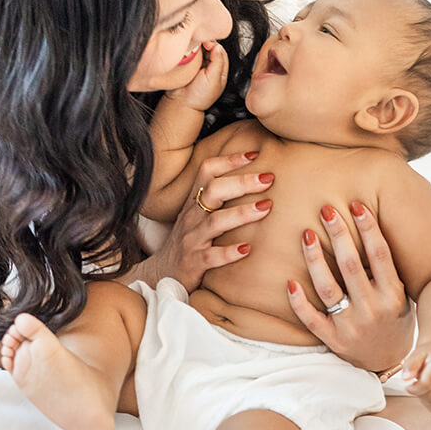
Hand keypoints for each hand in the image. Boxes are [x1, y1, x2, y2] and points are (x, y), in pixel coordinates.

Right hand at [148, 150, 273, 291]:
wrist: (162, 275)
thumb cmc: (189, 242)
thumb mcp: (197, 217)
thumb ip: (218, 199)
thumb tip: (253, 180)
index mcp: (193, 203)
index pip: (207, 171)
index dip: (229, 160)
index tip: (255, 154)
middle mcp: (191, 218)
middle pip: (212, 191)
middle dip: (242, 182)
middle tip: (268, 178)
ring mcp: (192, 240)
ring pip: (215, 222)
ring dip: (241, 213)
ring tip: (266, 208)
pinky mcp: (193, 264)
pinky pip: (211, 257)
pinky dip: (229, 252)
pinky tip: (247, 249)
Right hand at [165, 41, 228, 111]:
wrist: (181, 103)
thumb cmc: (198, 96)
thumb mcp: (213, 79)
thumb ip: (218, 62)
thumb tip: (218, 46)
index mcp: (220, 71)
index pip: (221, 53)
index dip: (215, 46)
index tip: (208, 43)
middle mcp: (210, 67)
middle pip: (211, 49)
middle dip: (206, 43)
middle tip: (200, 41)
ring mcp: (199, 66)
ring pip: (201, 50)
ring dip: (197, 46)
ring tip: (193, 45)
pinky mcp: (188, 65)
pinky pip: (190, 54)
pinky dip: (189, 49)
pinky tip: (187, 49)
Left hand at [286, 200, 414, 373]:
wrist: (387, 362)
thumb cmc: (392, 318)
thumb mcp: (400, 295)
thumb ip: (387, 269)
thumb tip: (371, 224)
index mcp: (393, 295)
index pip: (380, 255)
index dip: (368, 228)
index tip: (356, 205)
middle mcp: (373, 310)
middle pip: (351, 265)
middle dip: (339, 235)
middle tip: (326, 209)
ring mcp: (351, 326)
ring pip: (328, 288)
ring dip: (315, 260)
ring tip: (306, 234)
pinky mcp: (333, 340)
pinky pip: (311, 319)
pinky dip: (299, 302)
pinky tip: (289, 283)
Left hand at [402, 343, 430, 415]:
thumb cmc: (428, 356)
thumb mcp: (416, 354)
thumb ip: (410, 365)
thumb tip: (405, 378)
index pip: (427, 384)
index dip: (414, 389)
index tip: (408, 386)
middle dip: (420, 394)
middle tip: (417, 385)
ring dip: (426, 402)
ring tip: (424, 390)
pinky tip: (429, 396)